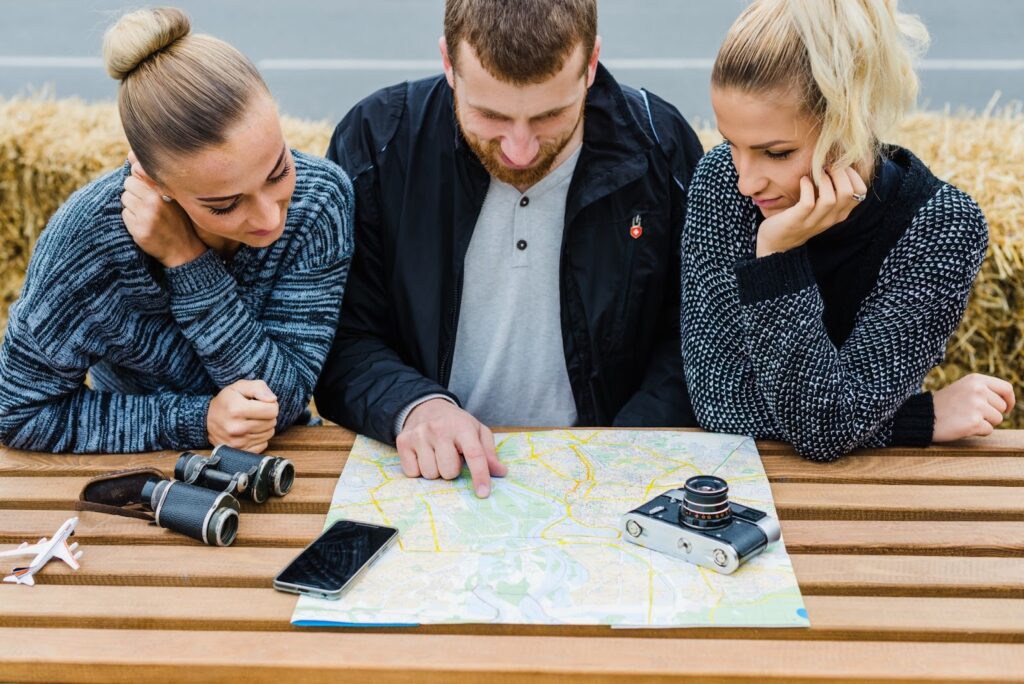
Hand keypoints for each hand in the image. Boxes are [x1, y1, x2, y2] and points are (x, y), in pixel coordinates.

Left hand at [121, 151, 206, 267]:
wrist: (184, 250)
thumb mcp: (174, 197)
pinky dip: (130, 219)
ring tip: (146, 215)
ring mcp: (146, 217)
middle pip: (128, 184)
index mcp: (164, 191)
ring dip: (131, 206)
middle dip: (134, 192)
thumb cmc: (178, 220)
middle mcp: (155, 202)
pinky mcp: (139, 230)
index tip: (149, 191)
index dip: (141, 182)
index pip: (137, 173)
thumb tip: (131, 157)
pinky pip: (124, 215)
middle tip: (146, 204)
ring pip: (124, 199)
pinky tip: (144, 225)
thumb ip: (155, 180)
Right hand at [207, 379, 279, 452]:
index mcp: (237, 410)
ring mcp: (238, 442)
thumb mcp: (240, 387)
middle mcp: (237, 428)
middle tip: (255, 412)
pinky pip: (263, 445)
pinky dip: (260, 438)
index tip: (261, 403)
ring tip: (251, 421)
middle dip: (267, 415)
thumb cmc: (226, 401)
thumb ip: (259, 388)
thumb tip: (273, 399)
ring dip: (264, 427)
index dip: (270, 405)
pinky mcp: (240, 451)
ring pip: (269, 434)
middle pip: (272, 422)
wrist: (207, 420)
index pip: (272, 410)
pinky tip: (249, 431)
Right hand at [396, 398, 507, 497]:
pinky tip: (423, 455)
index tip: (483, 493)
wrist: (426, 406)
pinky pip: (412, 472)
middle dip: (453, 470)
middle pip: (449, 471)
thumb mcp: (477, 431)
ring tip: (437, 455)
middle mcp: (439, 429)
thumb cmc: (456, 424)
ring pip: (430, 474)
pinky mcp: (403, 442)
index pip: (474, 454)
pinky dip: (419, 470)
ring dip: (436, 470)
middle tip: (452, 457)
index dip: (480, 476)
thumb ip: (489, 453)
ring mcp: (419, 435)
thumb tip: (500, 472)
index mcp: (462, 426)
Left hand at [756, 166, 868, 256]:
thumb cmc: (799, 218)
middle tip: (827, 165)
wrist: (776, 243)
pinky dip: (807, 188)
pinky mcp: (796, 220)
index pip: (861, 192)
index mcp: (840, 214)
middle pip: (848, 193)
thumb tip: (838, 163)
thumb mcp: (821, 208)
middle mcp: (830, 218)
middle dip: (840, 173)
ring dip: (824, 180)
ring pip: (830, 199)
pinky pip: (808, 202)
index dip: (853, 174)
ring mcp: (813, 221)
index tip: (840, 165)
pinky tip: (803, 180)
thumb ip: (832, 192)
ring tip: (816, 172)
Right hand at [933, 373, 1015, 440]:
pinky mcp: (974, 422)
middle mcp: (978, 390)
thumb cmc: (943, 404)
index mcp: (976, 379)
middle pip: (1002, 407)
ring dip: (985, 422)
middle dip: (991, 414)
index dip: (1010, 400)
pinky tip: (963, 426)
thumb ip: (984, 391)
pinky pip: (988, 430)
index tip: (1007, 409)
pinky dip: (978, 431)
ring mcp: (977, 406)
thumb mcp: (963, 388)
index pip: (1006, 388)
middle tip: (971, 414)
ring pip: (997, 419)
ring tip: (965, 419)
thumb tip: (1007, 403)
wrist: (923, 416)